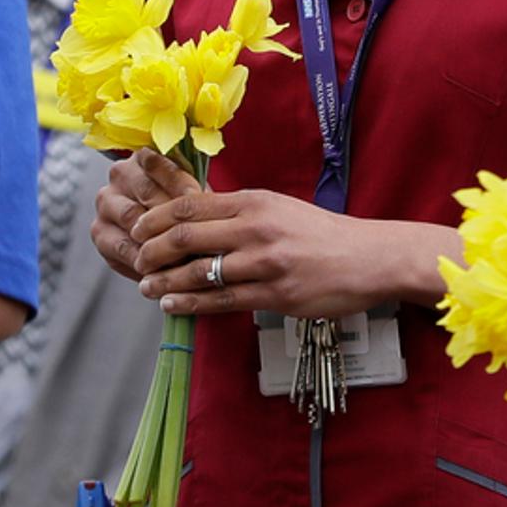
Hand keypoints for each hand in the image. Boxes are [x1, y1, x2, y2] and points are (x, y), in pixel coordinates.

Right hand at [92, 149, 199, 282]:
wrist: (160, 237)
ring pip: (132, 216)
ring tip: (180, 250)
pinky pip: (121, 245)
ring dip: (156, 236)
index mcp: (144, 157)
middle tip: (191, 229)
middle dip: (171, 212)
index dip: (179, 180)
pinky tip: (162, 265)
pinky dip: (143, 257)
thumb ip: (195, 194)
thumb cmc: (182, 211)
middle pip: (146, 190)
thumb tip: (208, 203)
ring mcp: (106, 203)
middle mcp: (120, 174)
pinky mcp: (100, 232)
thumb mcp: (192, 197)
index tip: (196, 197)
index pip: (157, 162)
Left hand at [130, 189, 431, 319]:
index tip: (136, 229)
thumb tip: (194, 218)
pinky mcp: (276, 294)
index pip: (190, 206)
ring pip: (200, 272)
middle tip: (136, 261)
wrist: (369, 258)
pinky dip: (191, 303)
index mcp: (255, 201)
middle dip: (151, 251)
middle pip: (186, 237)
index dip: (154, 219)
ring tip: (147, 288)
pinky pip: (222, 301)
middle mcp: (257, 228)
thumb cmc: (321, 235)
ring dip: (165, 282)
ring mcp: (266, 262)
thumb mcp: (279, 208)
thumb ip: (239, 212)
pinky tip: (173, 305)